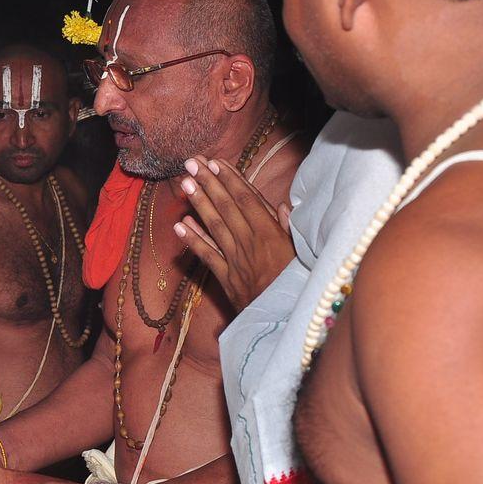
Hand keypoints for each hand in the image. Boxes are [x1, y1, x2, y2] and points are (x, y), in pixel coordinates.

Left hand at [175, 156, 294, 311]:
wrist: (287, 320)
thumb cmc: (300, 284)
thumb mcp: (302, 253)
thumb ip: (289, 229)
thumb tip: (282, 206)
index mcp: (271, 233)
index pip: (246, 200)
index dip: (230, 180)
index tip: (215, 163)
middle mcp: (250, 242)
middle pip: (226, 207)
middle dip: (208, 183)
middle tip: (192, 163)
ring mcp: (235, 258)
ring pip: (214, 225)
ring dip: (198, 203)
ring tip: (185, 184)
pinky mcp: (226, 277)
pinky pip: (207, 255)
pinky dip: (193, 239)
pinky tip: (180, 224)